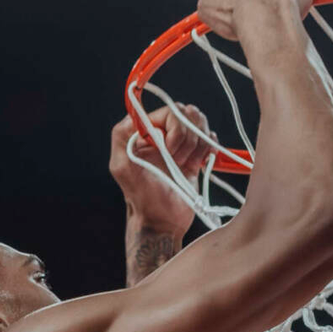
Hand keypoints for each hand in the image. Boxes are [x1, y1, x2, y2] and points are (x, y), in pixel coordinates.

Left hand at [110, 105, 206, 240]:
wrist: (162, 221)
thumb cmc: (141, 197)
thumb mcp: (122, 167)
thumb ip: (122, 136)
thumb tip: (136, 115)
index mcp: (146, 130)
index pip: (172, 110)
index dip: (176, 130)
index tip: (169, 152)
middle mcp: (163, 132)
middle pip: (189, 114)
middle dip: (188, 139)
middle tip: (177, 162)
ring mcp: (180, 142)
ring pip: (201, 123)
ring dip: (197, 146)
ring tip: (185, 165)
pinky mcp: (196, 155)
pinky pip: (211, 138)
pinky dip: (208, 150)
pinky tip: (196, 166)